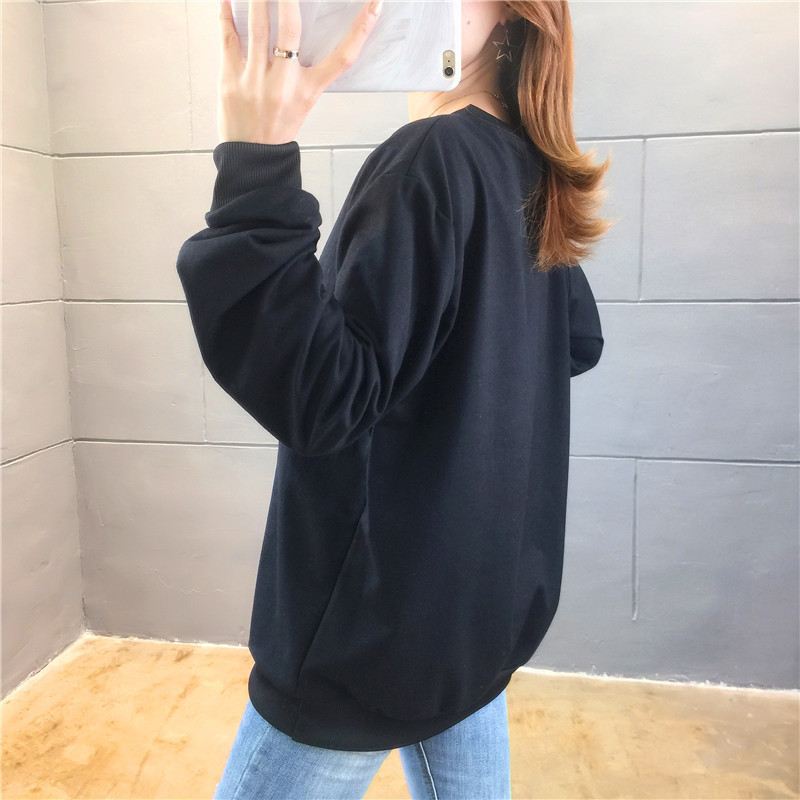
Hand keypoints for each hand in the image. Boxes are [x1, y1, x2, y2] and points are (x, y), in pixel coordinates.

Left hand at [218, 0, 380, 144]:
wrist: (252, 157)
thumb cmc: (278, 127)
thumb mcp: (303, 102)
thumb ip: (305, 73)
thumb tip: (298, 36)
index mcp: (308, 90)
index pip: (341, 57)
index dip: (361, 30)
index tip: (374, 5)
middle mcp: (284, 82)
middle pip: (291, 29)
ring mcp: (255, 80)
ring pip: (258, 27)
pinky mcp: (231, 79)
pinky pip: (228, 39)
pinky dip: (227, 16)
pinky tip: (228, 0)